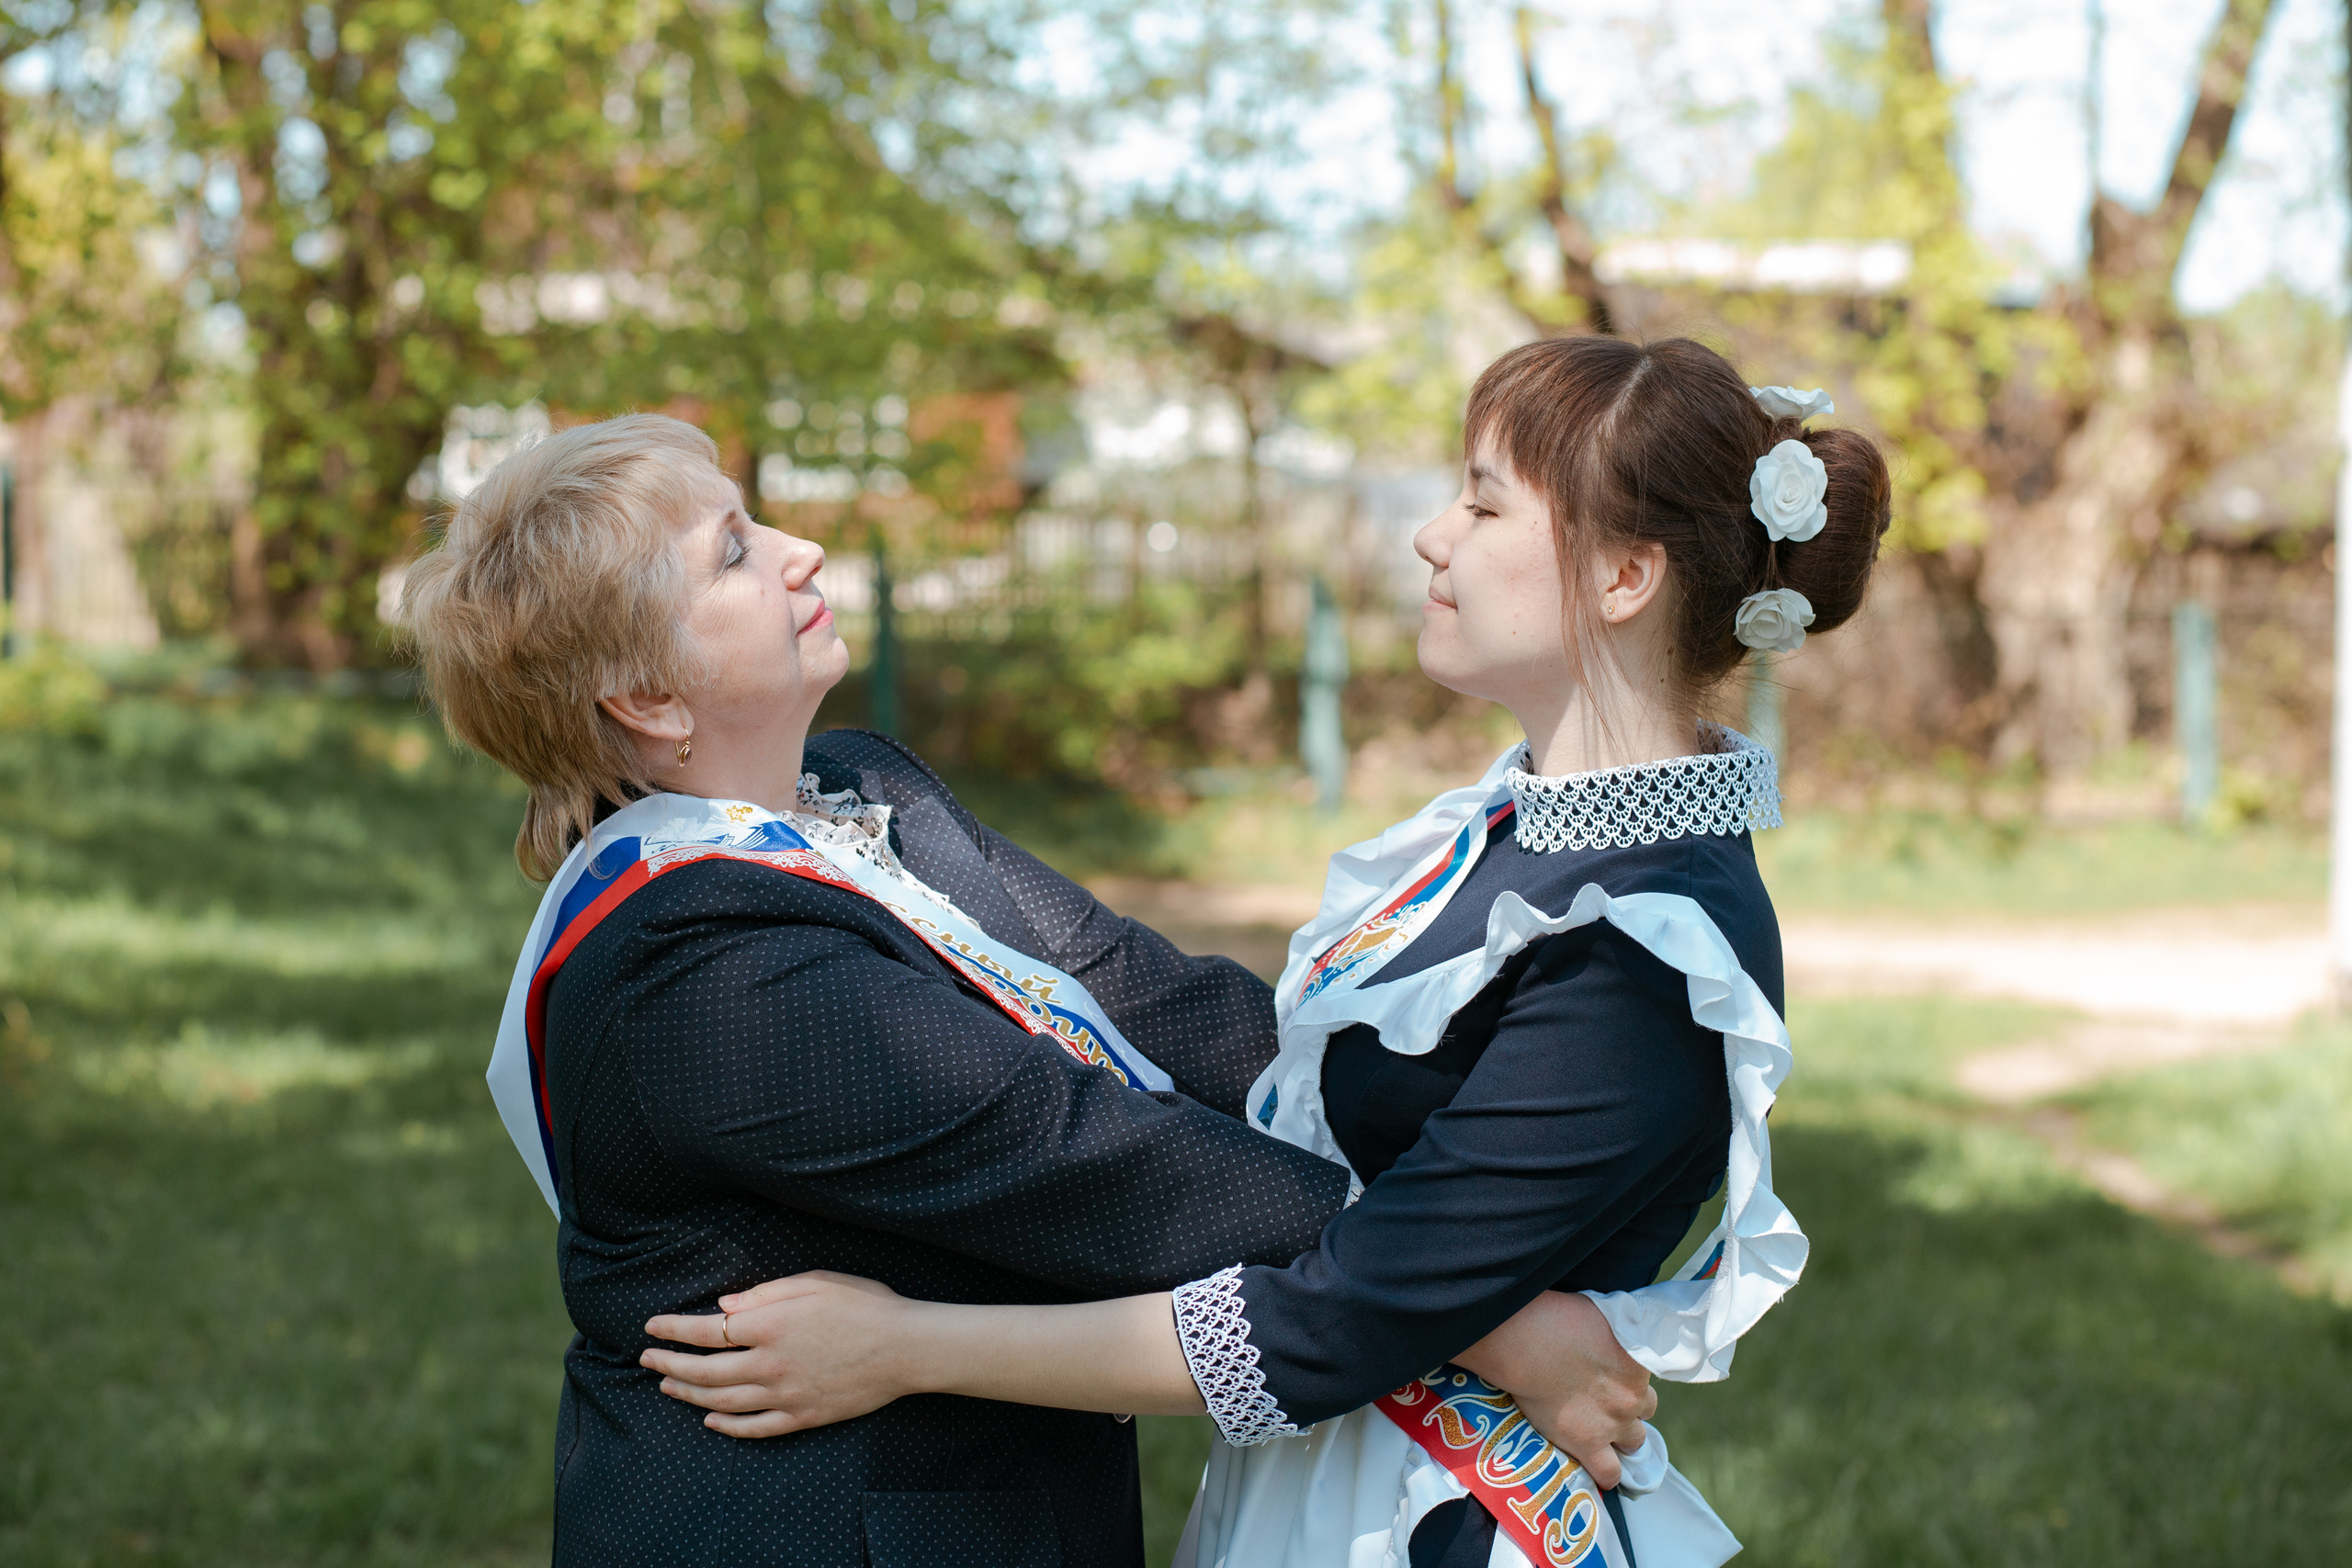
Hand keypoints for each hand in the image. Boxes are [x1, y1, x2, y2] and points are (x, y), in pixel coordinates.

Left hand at [642, 1271, 909, 1438]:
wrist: (906, 1348)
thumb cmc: (865, 1306)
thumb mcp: (815, 1283)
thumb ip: (765, 1293)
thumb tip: (723, 1306)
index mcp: (770, 1325)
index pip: (706, 1331)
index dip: (673, 1330)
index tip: (652, 1328)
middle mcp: (770, 1364)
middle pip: (704, 1371)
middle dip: (669, 1365)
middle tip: (648, 1360)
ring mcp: (785, 1395)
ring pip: (722, 1402)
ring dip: (689, 1395)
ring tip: (668, 1387)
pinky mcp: (802, 1416)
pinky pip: (754, 1428)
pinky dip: (727, 1426)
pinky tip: (711, 1420)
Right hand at [1454, 1290, 1654, 1488]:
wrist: (1529, 1344)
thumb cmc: (1556, 1318)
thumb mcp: (1598, 1314)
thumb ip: (1611, 1333)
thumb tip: (1607, 1333)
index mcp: (1638, 1363)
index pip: (1645, 1379)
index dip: (1627, 1380)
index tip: (1612, 1378)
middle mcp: (1632, 1396)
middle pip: (1645, 1411)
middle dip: (1629, 1408)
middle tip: (1605, 1404)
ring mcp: (1613, 1424)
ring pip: (1635, 1442)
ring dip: (1621, 1438)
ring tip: (1600, 1435)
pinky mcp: (1589, 1443)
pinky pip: (1610, 1473)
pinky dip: (1607, 1472)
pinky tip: (1596, 1466)